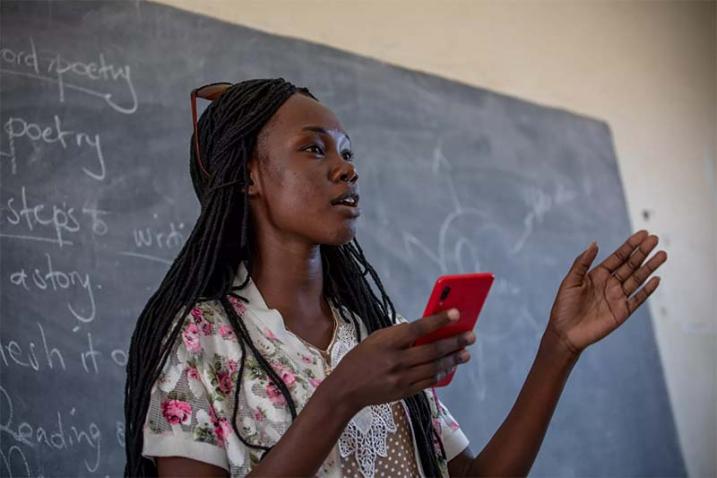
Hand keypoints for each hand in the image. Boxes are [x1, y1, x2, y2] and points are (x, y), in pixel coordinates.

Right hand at [329, 309, 474, 410]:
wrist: (346, 390)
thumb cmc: (361, 359)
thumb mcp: (375, 340)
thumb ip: (398, 334)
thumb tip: (425, 329)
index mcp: (387, 342)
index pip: (417, 328)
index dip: (438, 320)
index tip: (456, 313)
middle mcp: (396, 360)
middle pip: (432, 350)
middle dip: (454, 342)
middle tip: (470, 336)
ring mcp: (401, 378)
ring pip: (434, 367)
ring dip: (452, 359)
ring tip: (465, 353)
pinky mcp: (404, 392)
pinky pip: (428, 382)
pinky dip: (441, 374)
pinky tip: (449, 367)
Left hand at [546, 229, 667, 355]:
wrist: (565, 332)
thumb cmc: (563, 306)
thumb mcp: (570, 281)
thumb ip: (582, 263)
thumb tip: (595, 243)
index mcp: (598, 275)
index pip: (618, 257)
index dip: (630, 246)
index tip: (643, 234)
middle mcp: (610, 284)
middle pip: (630, 265)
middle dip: (642, 252)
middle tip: (655, 239)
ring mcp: (617, 297)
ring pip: (637, 279)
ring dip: (650, 267)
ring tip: (662, 255)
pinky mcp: (622, 312)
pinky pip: (637, 299)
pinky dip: (647, 290)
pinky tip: (656, 279)